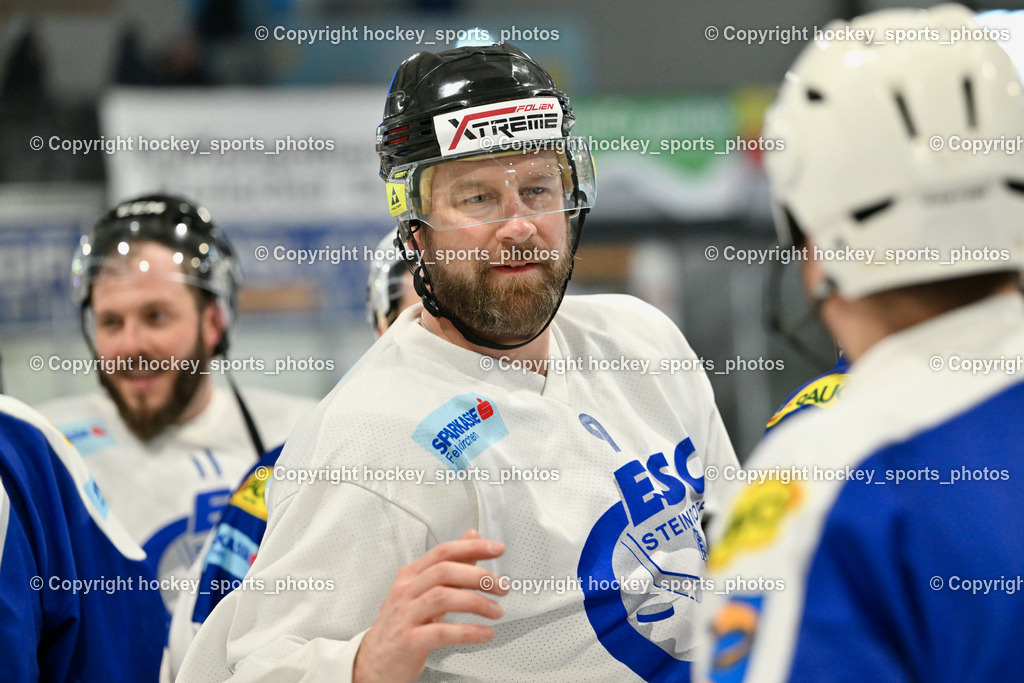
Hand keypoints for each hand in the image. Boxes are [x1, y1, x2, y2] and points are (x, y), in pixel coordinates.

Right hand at [352, 529, 507, 682]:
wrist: (374, 662)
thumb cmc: (402, 625)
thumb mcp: (423, 591)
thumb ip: (450, 565)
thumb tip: (472, 537)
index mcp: (411, 575)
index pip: (443, 552)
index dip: (472, 547)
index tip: (496, 548)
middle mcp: (406, 591)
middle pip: (444, 571)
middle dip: (479, 576)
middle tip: (502, 587)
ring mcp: (405, 615)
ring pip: (443, 598)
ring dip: (477, 603)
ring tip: (496, 611)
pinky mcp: (409, 641)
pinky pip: (442, 632)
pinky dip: (468, 632)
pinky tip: (484, 633)